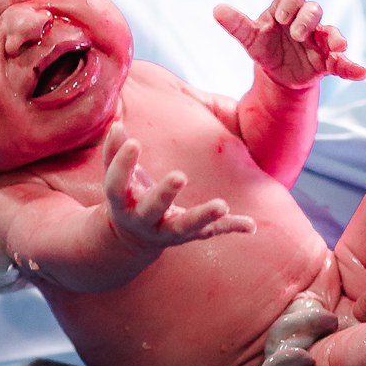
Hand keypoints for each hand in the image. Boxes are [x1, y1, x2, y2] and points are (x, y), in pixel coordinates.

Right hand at [102, 124, 255, 248]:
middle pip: (152, 210)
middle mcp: (144, 221)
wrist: (133, 240)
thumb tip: (117, 126)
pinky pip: (211, 232)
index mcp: (122, 204)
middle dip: (165, 194)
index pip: (116, 186)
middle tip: (180, 176)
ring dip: (204, 217)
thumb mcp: (117, 179)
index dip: (122, 165)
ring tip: (222, 206)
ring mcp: (167, 231)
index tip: (134, 141)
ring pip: (186, 227)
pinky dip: (231, 227)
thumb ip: (114, 153)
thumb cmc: (127, 197)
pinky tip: (251, 225)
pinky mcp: (189, 236)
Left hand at [214, 0, 365, 88]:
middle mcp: (306, 22)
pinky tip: (362, 72)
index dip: (289, 2)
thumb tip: (217, 9)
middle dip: (307, 19)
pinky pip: (343, 62)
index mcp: (287, 10)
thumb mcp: (250, 38)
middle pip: (314, 10)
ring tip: (338, 45)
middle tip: (296, 34)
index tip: (280, 18)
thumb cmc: (265, 47)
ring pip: (331, 32)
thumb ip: (237, 25)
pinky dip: (352, 67)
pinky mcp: (327, 61)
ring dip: (335, 37)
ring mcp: (319, 41)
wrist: (277, 73)